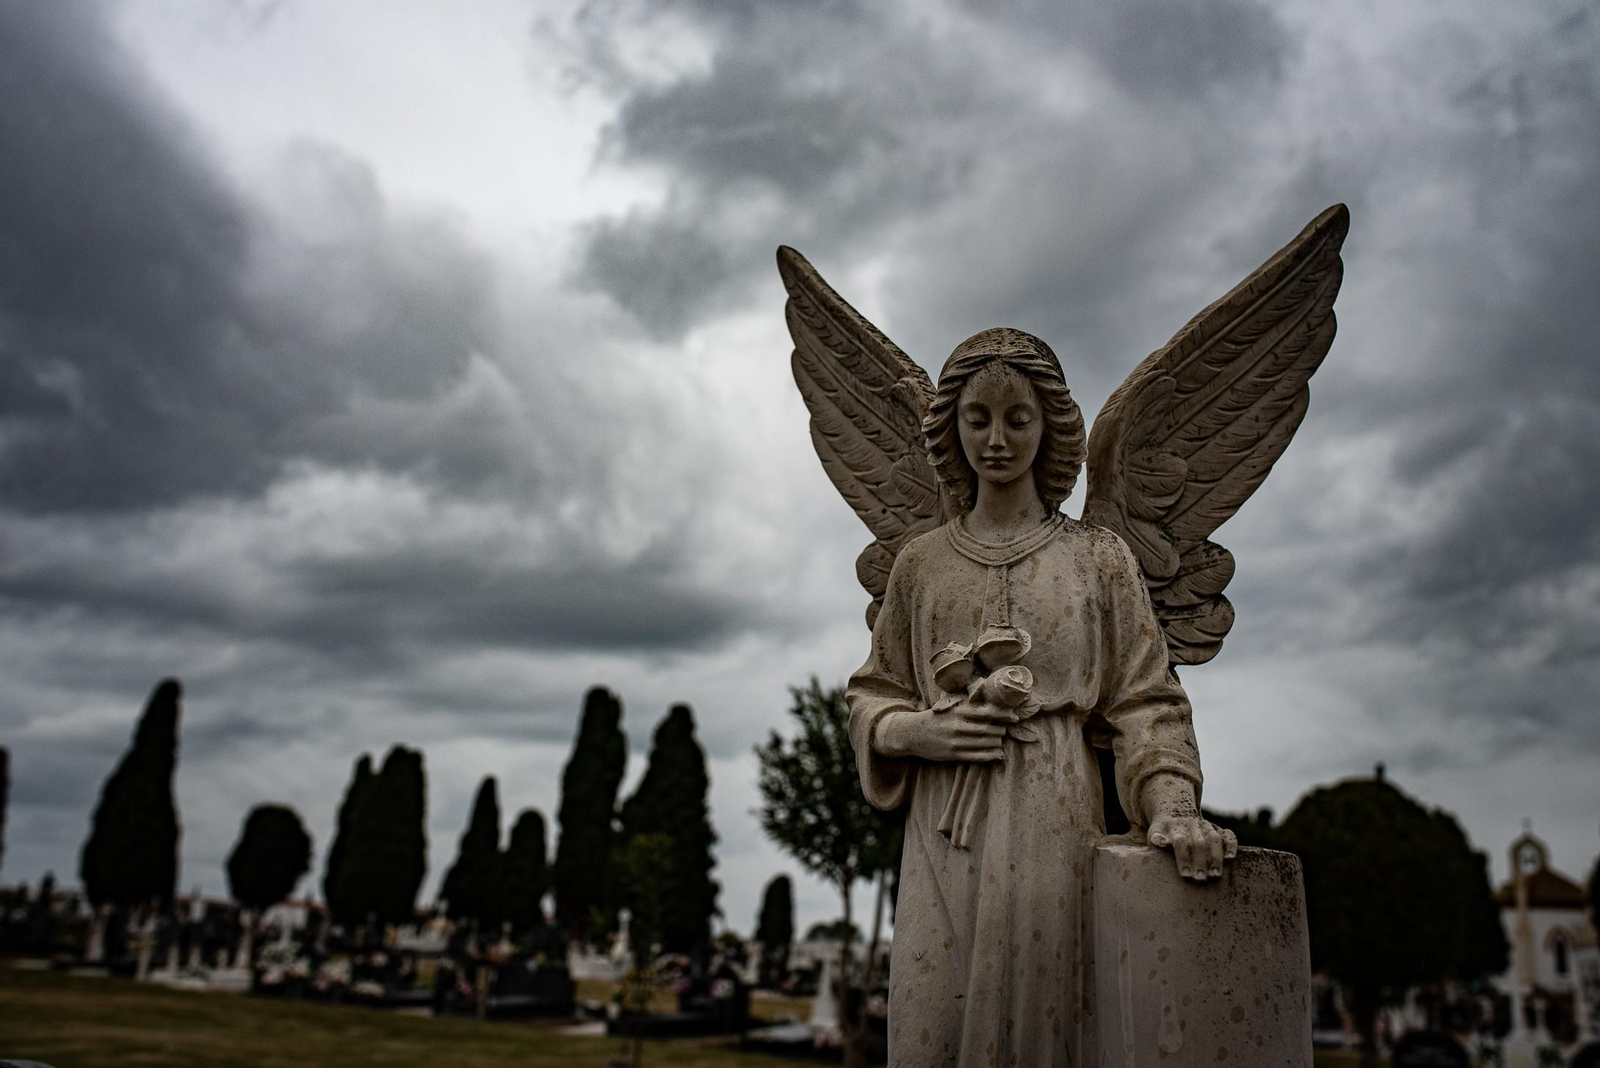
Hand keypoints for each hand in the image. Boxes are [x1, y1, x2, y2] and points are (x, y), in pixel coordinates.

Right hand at [874, 701, 1015, 762]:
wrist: (912, 733)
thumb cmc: (935, 718)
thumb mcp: (949, 707)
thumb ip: (968, 707)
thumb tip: (991, 709)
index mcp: (958, 711)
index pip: (987, 712)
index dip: (1003, 715)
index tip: (1014, 717)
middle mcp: (959, 726)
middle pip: (989, 729)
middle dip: (1001, 730)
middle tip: (1006, 730)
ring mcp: (956, 741)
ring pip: (985, 743)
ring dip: (997, 743)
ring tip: (1001, 741)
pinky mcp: (953, 754)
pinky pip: (977, 756)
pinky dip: (990, 756)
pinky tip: (998, 754)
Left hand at [1140, 772, 1236, 881]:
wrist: (1175, 814)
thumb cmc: (1164, 831)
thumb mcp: (1155, 832)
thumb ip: (1156, 838)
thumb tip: (1160, 842)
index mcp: (1176, 828)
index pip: (1181, 841)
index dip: (1183, 857)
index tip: (1184, 873)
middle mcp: (1193, 826)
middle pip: (1199, 842)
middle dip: (1200, 861)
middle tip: (1199, 877)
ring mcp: (1206, 826)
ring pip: (1214, 839)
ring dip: (1216, 856)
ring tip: (1215, 873)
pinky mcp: (1218, 829)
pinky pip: (1228, 834)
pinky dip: (1231, 844)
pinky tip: (1230, 857)